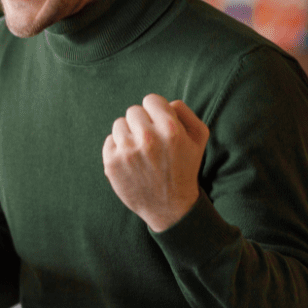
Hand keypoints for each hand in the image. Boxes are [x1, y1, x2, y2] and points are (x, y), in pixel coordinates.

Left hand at [102, 94, 209, 231]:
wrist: (170, 207)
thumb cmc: (185, 168)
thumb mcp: (198, 138)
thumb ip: (184, 112)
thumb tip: (164, 102)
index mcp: (170, 129)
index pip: (151, 99)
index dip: (156, 111)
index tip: (159, 124)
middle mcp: (148, 138)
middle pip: (133, 111)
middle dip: (142, 123)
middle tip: (151, 142)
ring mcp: (127, 151)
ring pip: (119, 124)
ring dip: (129, 135)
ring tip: (142, 152)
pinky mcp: (112, 162)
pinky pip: (109, 140)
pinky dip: (118, 148)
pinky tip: (131, 161)